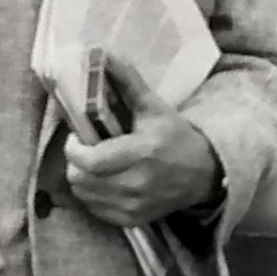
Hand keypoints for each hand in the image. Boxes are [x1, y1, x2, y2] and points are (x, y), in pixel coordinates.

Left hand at [65, 54, 222, 228]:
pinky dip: (93, 196)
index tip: (77, 138)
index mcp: (143, 152)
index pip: (89, 160)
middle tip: (86, 151)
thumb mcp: (153, 107)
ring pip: (84, 195)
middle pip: (81, 179)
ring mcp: (134, 206)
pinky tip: (105, 182)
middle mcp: (138, 183)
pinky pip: (95, 210)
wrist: (202, 174)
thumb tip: (102, 55)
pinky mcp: (132, 220)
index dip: (74, 149)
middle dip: (76, 163)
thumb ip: (126, 82)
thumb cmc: (174, 137)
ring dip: (82, 179)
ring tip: (95, 165)